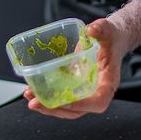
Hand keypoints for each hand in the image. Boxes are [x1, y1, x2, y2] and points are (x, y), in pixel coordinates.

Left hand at [24, 0, 140, 119]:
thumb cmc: (111, 37)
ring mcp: (83, 90)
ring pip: (66, 106)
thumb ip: (101, 29)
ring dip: (47, 105)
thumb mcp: (108, 30)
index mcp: (108, 82)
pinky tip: (31, 90)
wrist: (109, 38)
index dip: (82, 105)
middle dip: (55, 109)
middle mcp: (96, 90)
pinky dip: (46, 95)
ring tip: (29, 96)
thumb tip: (91, 30)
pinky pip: (60, 95)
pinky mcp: (73, 85)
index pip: (99, 101)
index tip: (65, 101)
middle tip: (36, 103)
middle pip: (77, 110)